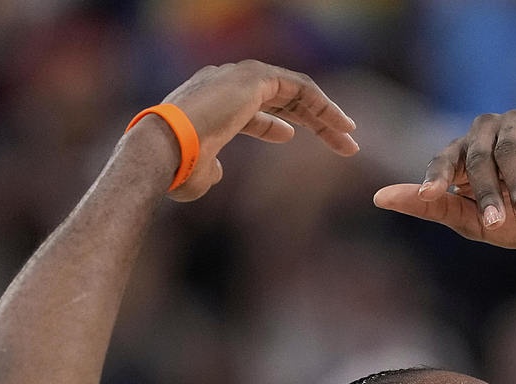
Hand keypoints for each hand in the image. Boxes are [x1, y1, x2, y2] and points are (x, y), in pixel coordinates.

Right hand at [146, 60, 357, 201]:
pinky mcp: (254, 77)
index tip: (292, 137)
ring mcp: (238, 77)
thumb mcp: (198, 173)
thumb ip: (211, 169)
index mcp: (211, 105)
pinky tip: (341, 124)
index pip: (249, 108)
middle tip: (339, 141)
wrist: (165, 148)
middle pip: (279, 98)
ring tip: (349, 136)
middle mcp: (224, 84)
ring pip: (294, 91)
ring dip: (324, 114)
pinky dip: (322, 104)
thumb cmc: (178, 168)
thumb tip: (219, 173)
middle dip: (310, 120)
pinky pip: (300, 88)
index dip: (273, 123)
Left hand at [372, 106, 515, 247]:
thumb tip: (379, 198)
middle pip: (477, 156)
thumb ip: (435, 209)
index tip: (429, 195)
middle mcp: (488, 131)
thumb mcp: (478, 223)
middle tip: (499, 223)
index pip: (443, 160)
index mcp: (465, 154)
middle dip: (489, 193)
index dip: (436, 177)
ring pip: (508, 147)